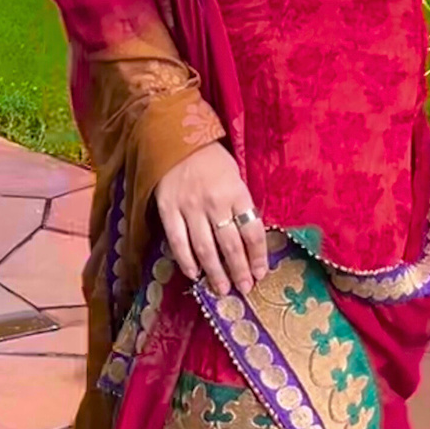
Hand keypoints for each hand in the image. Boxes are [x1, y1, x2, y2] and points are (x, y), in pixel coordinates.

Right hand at [154, 141, 268, 298]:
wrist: (176, 138)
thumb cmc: (212, 159)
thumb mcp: (235, 175)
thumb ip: (240, 204)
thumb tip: (249, 240)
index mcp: (237, 192)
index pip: (253, 231)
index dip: (258, 256)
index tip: (261, 273)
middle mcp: (215, 202)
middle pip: (230, 245)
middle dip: (239, 271)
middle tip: (244, 289)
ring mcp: (190, 207)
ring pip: (205, 248)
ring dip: (215, 273)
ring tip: (222, 290)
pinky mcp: (168, 209)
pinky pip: (178, 242)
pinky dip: (186, 261)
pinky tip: (194, 275)